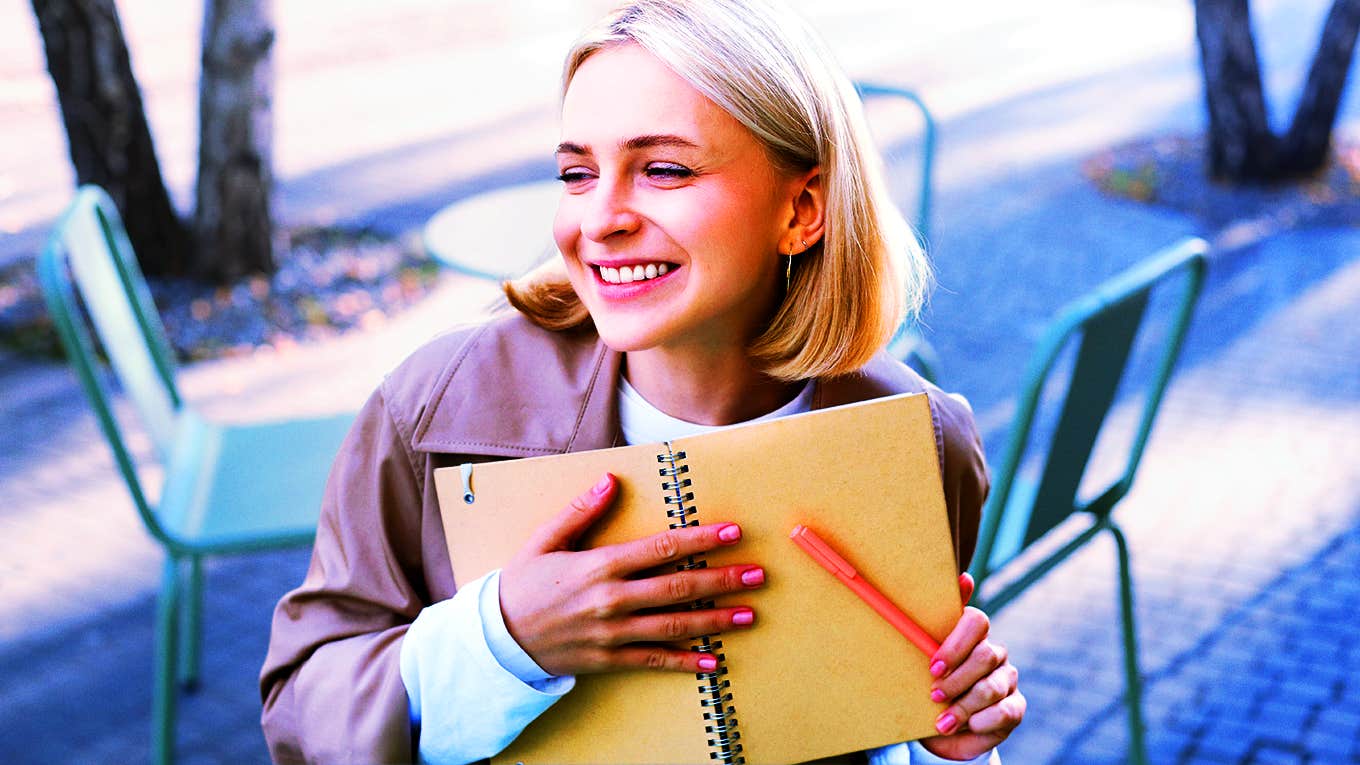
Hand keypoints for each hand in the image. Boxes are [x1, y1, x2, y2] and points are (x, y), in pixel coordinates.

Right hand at [498, 472, 764, 676]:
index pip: (661, 548)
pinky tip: (714, 661)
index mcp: (599, 566)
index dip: (700, 539)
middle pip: (678, 587)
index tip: (732, 532)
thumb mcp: (545, 540)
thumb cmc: (521, 584)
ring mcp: (612, 633)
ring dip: (714, 620)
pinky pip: (653, 661)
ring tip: (748, 614)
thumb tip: (611, 480)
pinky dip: (685, 663)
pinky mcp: (609, 660)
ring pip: (673, 625)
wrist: (495, 639)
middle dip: (721, 580)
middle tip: (756, 575)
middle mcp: (611, 600)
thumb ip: (580, 511)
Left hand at [917, 573, 1025, 760]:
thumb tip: (964, 577)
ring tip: (942, 720)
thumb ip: (936, 618)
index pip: (976, 621)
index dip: (955, 644)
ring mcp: (1007, 680)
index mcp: (972, 635)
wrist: (942, 726)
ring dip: (963, 707)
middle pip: (984, 655)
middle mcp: (994, 653)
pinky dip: (980, 722)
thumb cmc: (931, 683)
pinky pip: (1004, 712)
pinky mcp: (1015, 707)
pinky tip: (966, 726)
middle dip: (956, 680)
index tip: (933, 666)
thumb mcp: (924, 655)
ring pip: (991, 687)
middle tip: (934, 694)